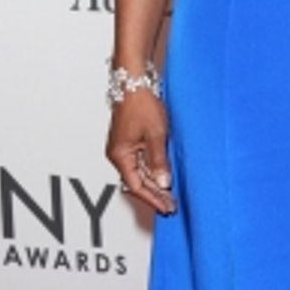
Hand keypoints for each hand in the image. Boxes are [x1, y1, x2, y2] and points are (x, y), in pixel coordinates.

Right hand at [107, 90, 176, 215]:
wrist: (134, 83)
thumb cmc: (140, 104)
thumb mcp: (155, 135)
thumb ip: (159, 161)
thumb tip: (163, 183)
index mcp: (120, 155)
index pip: (136, 185)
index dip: (152, 198)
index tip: (165, 207)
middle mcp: (118, 154)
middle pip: (136, 182)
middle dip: (154, 194)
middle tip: (170, 205)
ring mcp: (123, 148)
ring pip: (138, 174)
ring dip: (153, 184)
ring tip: (168, 195)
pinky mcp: (129, 142)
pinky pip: (139, 163)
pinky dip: (151, 172)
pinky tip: (162, 177)